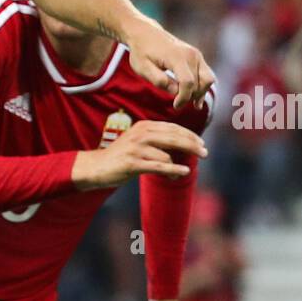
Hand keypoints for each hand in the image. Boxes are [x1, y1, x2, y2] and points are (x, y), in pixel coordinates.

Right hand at [72, 120, 206, 190]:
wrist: (95, 167)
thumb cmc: (120, 157)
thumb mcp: (138, 143)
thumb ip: (157, 141)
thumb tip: (183, 146)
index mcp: (143, 126)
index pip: (173, 128)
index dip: (190, 136)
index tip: (201, 143)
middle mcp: (140, 134)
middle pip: (174, 138)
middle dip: (192, 145)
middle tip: (205, 153)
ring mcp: (136, 148)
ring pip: (167, 155)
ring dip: (177, 166)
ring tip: (179, 174)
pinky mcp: (132, 163)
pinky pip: (159, 166)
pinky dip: (173, 170)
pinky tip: (182, 172)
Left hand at [124, 16, 213, 109]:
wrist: (145, 34)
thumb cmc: (141, 52)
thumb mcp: (143, 68)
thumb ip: (158, 80)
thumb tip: (175, 91)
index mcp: (177, 57)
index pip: (188, 83)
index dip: (183, 98)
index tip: (175, 106)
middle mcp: (191, 54)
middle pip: (200, 83)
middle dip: (191, 97)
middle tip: (178, 105)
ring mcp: (196, 55)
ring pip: (208, 80)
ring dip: (200, 93)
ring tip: (192, 104)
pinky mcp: (197, 57)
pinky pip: (206, 75)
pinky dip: (203, 87)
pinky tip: (196, 99)